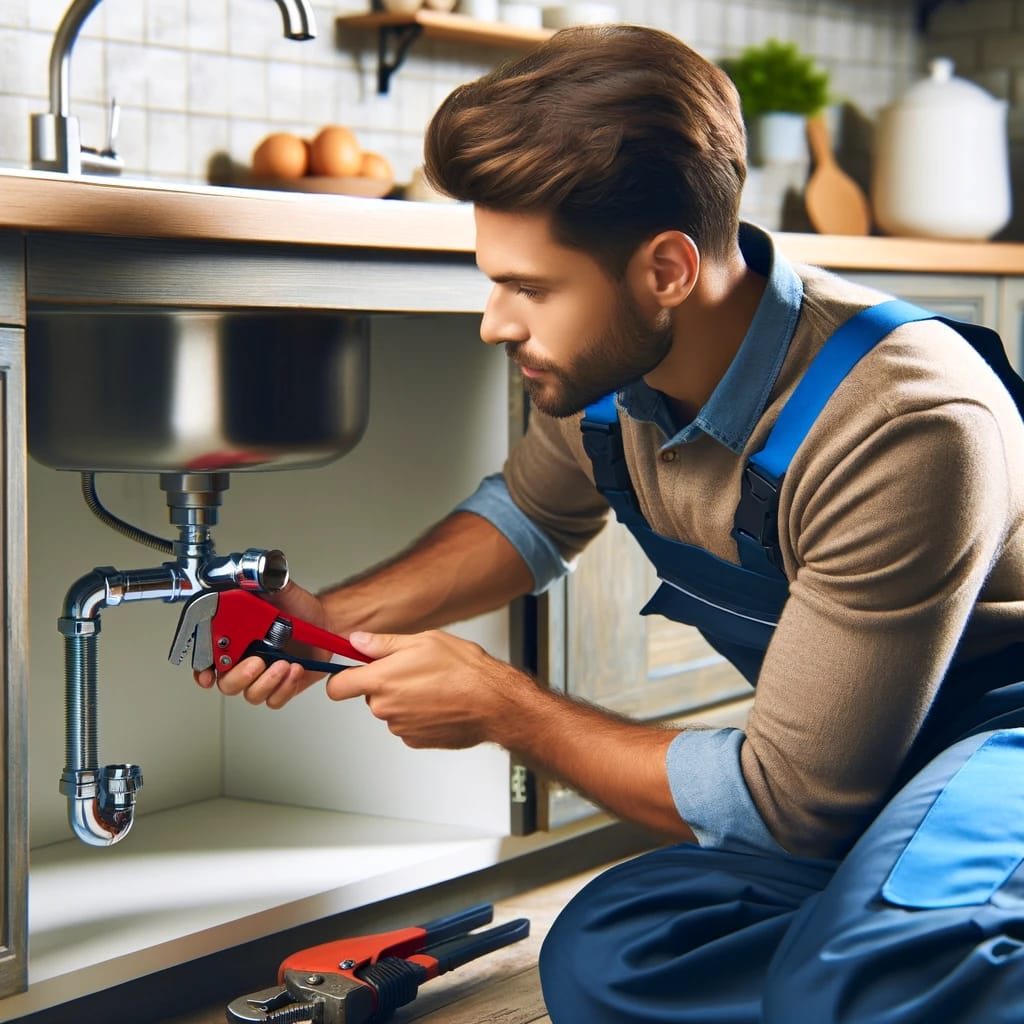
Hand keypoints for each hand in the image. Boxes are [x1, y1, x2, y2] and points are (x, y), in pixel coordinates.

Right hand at [193, 580, 333, 708]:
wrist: (327, 622)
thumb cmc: (300, 608)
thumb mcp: (280, 591)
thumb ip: (262, 584)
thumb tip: (250, 576)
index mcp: (235, 637)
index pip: (207, 658)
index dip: (202, 668)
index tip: (207, 673)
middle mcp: (245, 659)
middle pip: (226, 682)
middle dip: (239, 676)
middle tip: (257, 662)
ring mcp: (263, 675)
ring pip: (250, 693)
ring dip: (266, 682)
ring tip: (284, 664)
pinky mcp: (281, 686)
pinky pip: (274, 699)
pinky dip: (284, 688)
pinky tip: (295, 670)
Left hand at [326, 630, 525, 748]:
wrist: (494, 703)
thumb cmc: (464, 670)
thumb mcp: (423, 641)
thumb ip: (383, 644)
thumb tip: (357, 641)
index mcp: (382, 680)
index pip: (337, 687)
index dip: (342, 678)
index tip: (351, 672)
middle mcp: (385, 708)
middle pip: (369, 696)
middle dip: (385, 684)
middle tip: (414, 670)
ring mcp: (400, 727)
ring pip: (390, 710)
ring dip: (404, 699)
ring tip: (433, 686)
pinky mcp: (415, 740)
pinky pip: (406, 724)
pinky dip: (417, 715)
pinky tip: (439, 703)